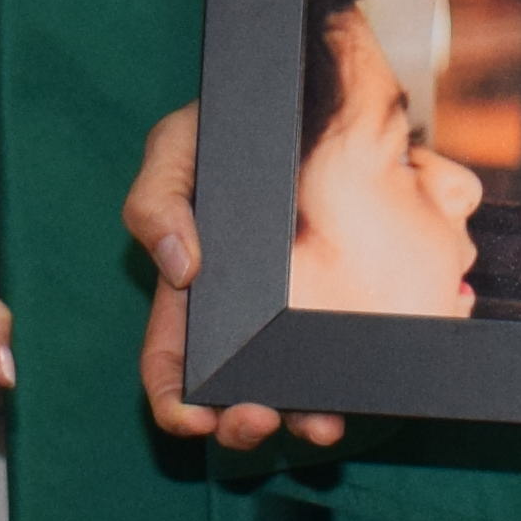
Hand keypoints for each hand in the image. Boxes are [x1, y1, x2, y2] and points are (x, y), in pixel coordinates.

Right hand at [127, 105, 341, 451]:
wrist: (301, 97)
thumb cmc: (223, 130)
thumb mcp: (173, 151)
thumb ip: (156, 204)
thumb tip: (180, 267)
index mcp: (189, 297)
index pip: (171, 369)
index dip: (176, 407)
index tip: (194, 419)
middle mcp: (241, 317)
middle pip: (233, 394)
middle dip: (244, 423)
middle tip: (263, 419)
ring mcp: (294, 315)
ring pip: (295, 388)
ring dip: (305, 416)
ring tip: (322, 421)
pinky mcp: (344, 302)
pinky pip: (347, 352)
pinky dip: (355, 378)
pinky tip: (365, 384)